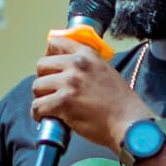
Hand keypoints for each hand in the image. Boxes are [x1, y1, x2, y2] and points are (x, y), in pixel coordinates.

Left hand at [31, 34, 147, 152]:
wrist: (129, 123)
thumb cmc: (121, 103)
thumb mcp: (106, 72)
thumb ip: (88, 66)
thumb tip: (68, 70)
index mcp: (87, 55)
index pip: (56, 42)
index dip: (48, 56)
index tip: (50, 68)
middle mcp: (76, 64)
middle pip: (41, 65)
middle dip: (43, 79)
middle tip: (50, 92)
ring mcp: (69, 83)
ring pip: (37, 86)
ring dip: (41, 98)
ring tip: (50, 107)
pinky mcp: (63, 102)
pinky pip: (38, 106)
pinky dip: (39, 114)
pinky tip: (46, 118)